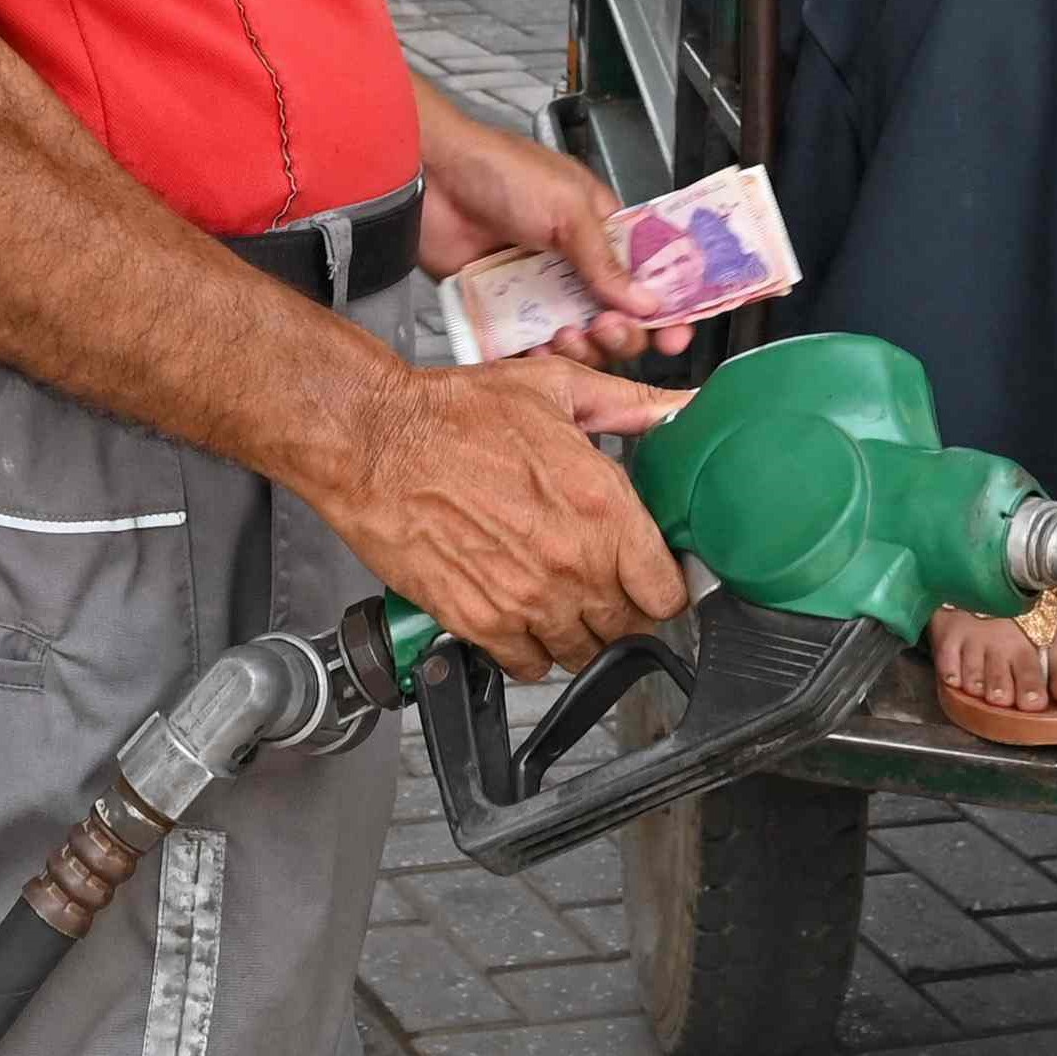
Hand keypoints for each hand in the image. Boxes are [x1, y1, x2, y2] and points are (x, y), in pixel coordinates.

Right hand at [299, 356, 687, 680]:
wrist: (373, 442)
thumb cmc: (454, 413)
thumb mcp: (554, 388)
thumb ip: (630, 407)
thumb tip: (682, 410)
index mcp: (601, 507)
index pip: (668, 591)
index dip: (664, 587)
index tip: (651, 578)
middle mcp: (571, 562)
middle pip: (631, 629)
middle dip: (623, 610)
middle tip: (602, 585)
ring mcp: (526, 600)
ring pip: (584, 655)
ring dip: (579, 634)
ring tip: (560, 601)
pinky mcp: (478, 622)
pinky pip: (529, 667)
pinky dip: (531, 651)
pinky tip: (521, 617)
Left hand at [414, 101, 688, 366]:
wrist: (430, 179)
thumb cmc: (500, 172)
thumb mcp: (567, 208)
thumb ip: (606, 260)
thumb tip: (648, 302)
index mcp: (602, 230)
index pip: (649, 277)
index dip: (668, 307)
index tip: (674, 335)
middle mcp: (576, 263)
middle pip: (619, 318)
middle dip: (623, 333)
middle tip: (606, 328)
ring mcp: (541, 288)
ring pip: (580, 338)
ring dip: (583, 348)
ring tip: (567, 334)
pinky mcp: (504, 308)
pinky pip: (532, 345)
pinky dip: (540, 357)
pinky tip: (538, 352)